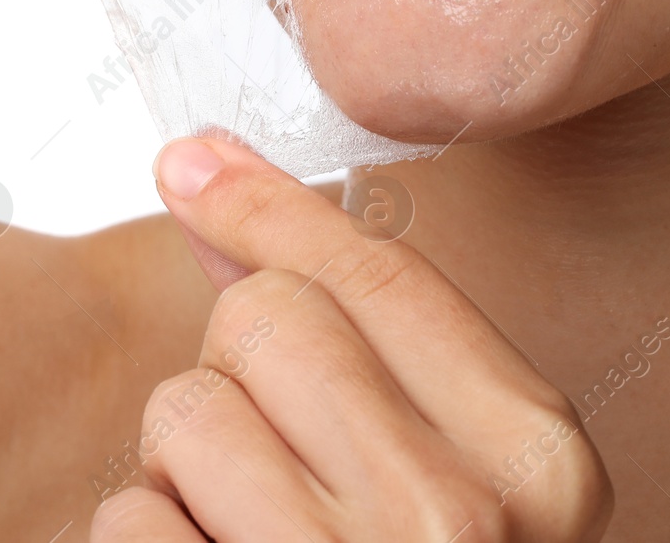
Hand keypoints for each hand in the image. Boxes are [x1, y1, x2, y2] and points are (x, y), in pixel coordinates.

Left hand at [92, 138, 612, 541]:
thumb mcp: (458, 485)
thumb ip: (357, 340)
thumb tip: (213, 190)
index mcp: (539, 469)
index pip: (373, 274)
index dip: (269, 205)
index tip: (192, 165)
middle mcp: (456, 527)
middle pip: (264, 321)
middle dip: (241, 375)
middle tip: (279, 464)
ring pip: (184, 413)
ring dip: (187, 473)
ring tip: (253, 541)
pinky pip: (130, 521)